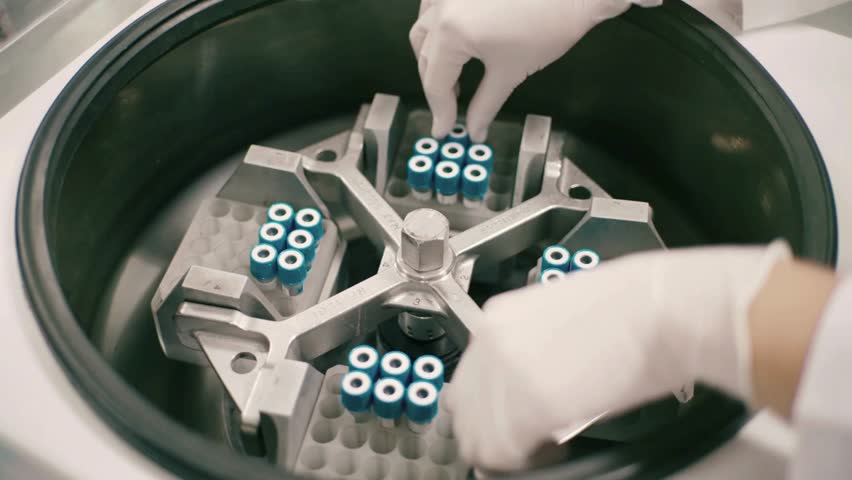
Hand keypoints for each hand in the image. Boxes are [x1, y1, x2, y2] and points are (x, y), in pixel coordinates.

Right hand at [409, 0, 661, 141]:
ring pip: (423, 29)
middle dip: (436, 85)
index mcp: (451, 33)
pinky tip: (450, 38)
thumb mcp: (511, 72)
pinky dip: (436, 27)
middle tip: (451, 109)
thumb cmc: (547, 28)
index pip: (435, 81)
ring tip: (451, 75)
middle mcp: (440, 8)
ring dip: (431, 55)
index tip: (443, 131)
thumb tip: (474, 132)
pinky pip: (432, 6)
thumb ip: (485, 104)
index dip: (440, 111)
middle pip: (425, 56)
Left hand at [446, 242, 790, 471]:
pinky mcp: (528, 405)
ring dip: (509, 450)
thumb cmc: (629, 307)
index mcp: (495, 318)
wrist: (660, 307)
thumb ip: (529, 348)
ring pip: (478, 439)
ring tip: (547, 446)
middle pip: (462, 412)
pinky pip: (505, 452)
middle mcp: (489, 343)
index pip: (467, 379)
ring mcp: (503, 374)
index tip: (515, 418)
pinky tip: (559, 447)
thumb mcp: (558, 316)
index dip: (490, 407)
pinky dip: (528, 461)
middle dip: (492, 432)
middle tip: (527, 441)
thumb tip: (529, 380)